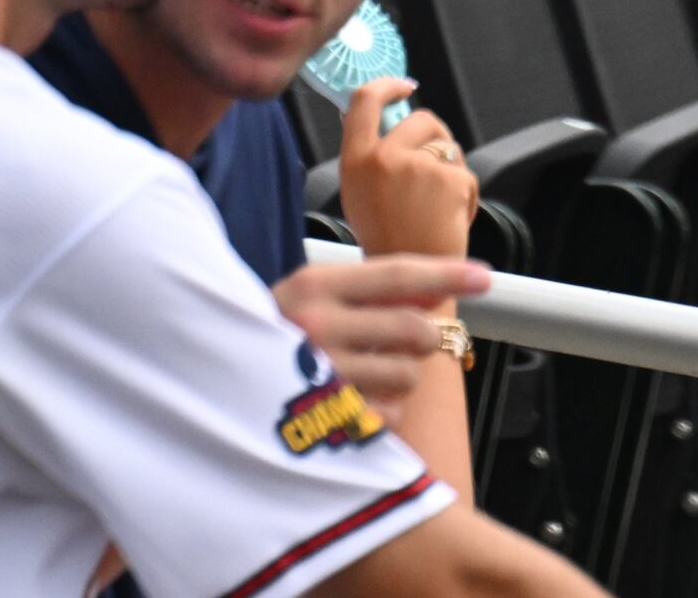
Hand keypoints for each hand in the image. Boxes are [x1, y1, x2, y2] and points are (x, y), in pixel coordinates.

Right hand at [270, 242, 491, 418]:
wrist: (211, 386)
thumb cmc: (270, 337)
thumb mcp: (309, 299)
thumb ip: (368, 293)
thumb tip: (431, 291)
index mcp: (312, 287)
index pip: (397, 274)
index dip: (447, 274)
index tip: (485, 277)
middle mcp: (316, 327)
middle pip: (413, 329)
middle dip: (422, 337)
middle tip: (403, 341)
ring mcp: (320, 378)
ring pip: (407, 375)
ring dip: (401, 376)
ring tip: (364, 374)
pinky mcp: (326, 424)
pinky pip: (389, 415)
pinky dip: (383, 411)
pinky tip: (352, 405)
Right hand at [341, 85, 483, 261]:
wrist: (410, 287)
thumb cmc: (390, 243)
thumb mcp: (362, 194)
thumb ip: (373, 157)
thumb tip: (391, 117)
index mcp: (355, 162)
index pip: (363, 101)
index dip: (386, 85)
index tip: (404, 84)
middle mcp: (382, 159)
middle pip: (422, 119)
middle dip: (437, 140)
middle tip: (435, 175)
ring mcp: (417, 167)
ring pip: (449, 147)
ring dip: (452, 170)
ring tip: (437, 208)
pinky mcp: (449, 178)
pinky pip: (466, 174)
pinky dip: (467, 196)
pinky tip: (452, 221)